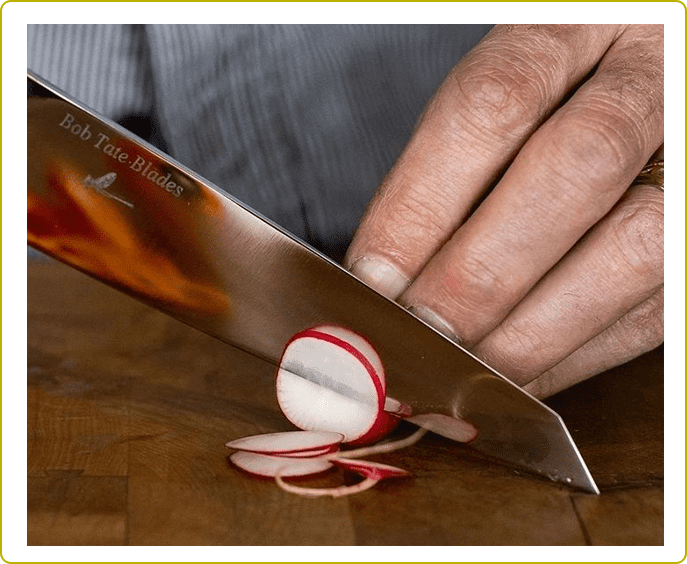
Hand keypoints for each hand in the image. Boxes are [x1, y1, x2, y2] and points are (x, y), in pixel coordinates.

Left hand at [345, 24, 663, 398]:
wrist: (648, 81)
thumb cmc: (558, 94)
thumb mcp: (507, 97)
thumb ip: (452, 168)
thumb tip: (383, 275)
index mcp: (580, 29)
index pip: (493, 104)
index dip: (423, 201)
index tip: (372, 280)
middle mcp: (652, 81)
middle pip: (574, 171)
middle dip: (480, 275)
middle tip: (417, 336)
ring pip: (631, 249)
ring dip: (531, 331)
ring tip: (460, 370)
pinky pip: (649, 309)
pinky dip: (572, 354)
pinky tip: (513, 375)